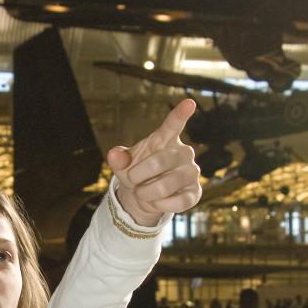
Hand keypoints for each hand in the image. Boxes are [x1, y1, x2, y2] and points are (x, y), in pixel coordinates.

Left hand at [107, 99, 201, 226]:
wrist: (144, 196)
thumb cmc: (137, 173)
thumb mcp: (124, 165)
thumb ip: (119, 158)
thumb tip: (113, 154)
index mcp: (165, 139)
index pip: (173, 124)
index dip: (180, 114)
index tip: (189, 103)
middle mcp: (183, 152)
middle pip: (159, 161)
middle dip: (137, 175)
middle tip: (131, 180)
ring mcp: (191, 172)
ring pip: (167, 184)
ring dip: (146, 193)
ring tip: (142, 192)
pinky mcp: (195, 192)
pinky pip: (178, 201)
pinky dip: (160, 205)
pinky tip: (155, 202)